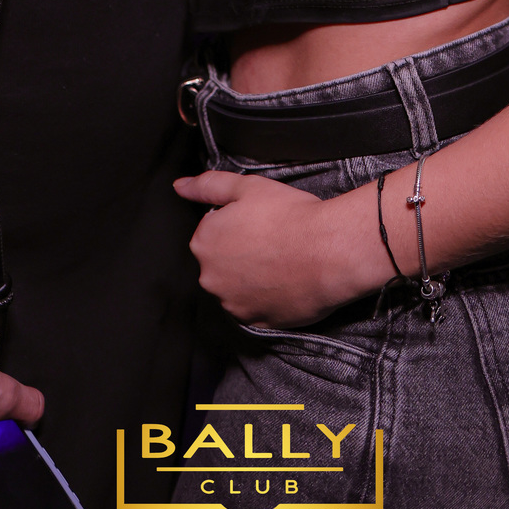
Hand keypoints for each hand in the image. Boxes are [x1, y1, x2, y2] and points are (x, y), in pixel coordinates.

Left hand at [174, 170, 374, 327]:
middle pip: (221, 261)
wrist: (328, 252)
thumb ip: (208, 185)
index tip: (259, 221)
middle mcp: (211, 278)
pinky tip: (284, 281)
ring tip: (280, 260)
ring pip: (236, 286)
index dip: (238, 223)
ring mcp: (232, 304)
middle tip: (271, 239)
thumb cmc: (290, 216)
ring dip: (251, 276)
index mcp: (204, 242)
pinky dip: (265, 297)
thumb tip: (180, 186)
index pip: (213, 230)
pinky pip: (254, 307)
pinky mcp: (256, 322)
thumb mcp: (247, 186)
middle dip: (240, 251)